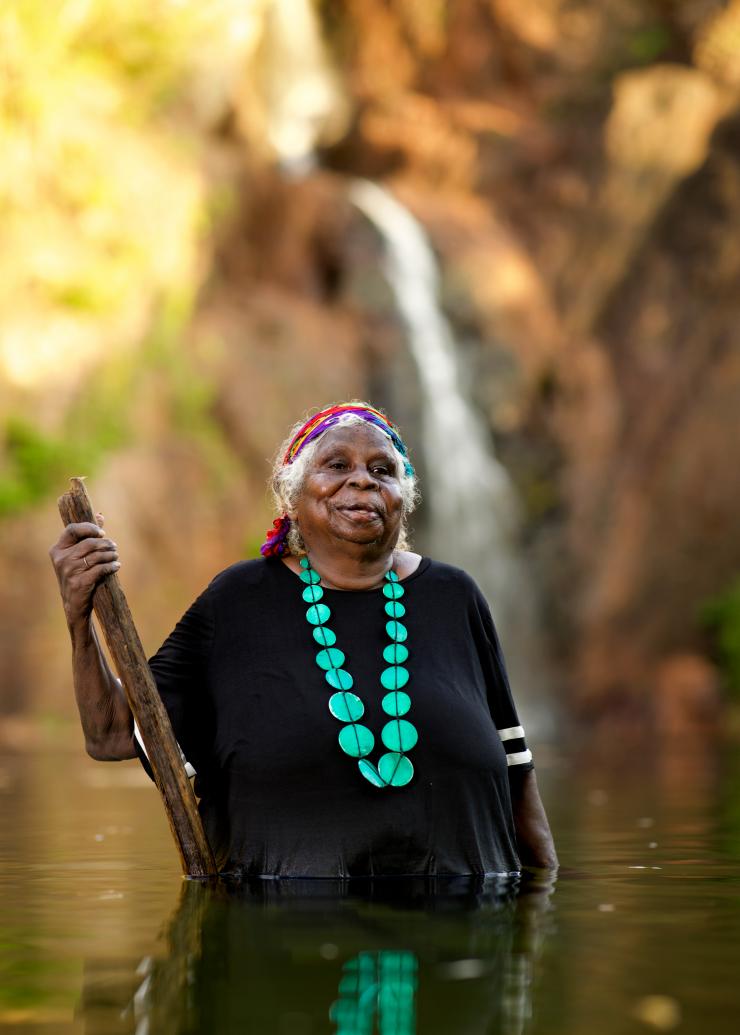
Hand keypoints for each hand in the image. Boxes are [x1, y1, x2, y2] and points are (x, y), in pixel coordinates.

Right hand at [49, 512, 119, 627]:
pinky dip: (111, 566)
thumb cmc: (77, 576)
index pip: (72, 529)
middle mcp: (61, 559)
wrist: (74, 605)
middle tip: (114, 547)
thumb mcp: (76, 556)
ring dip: (110, 555)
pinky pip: (100, 569)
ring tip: (115, 556)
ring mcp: (69, 571)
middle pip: (89, 543)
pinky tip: (116, 566)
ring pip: (97, 556)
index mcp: (57, 549)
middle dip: (106, 544)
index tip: (102, 533)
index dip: (89, 528)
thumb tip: (100, 515)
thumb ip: (87, 536)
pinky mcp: (79, 582)